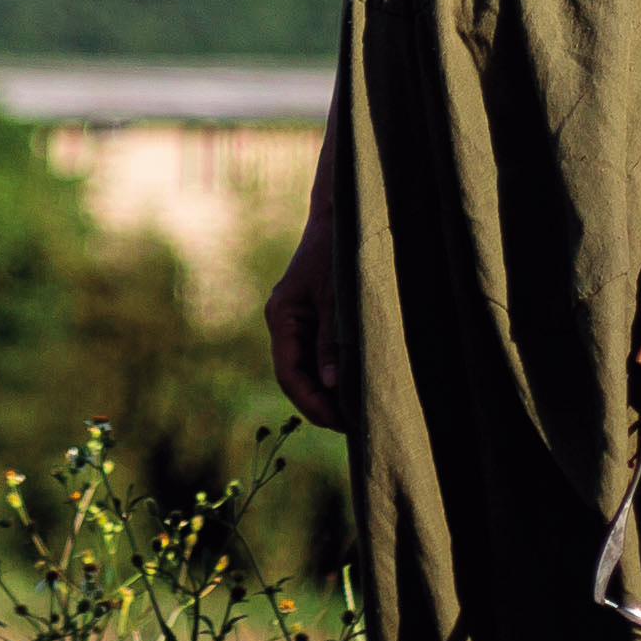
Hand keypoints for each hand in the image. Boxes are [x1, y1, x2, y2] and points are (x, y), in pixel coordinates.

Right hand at [264, 216, 355, 433]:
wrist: (342, 215)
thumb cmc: (339, 252)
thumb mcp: (338, 298)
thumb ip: (332, 342)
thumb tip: (332, 386)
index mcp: (282, 317)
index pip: (290, 374)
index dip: (313, 403)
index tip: (341, 422)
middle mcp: (284, 322)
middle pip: (296, 376)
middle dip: (322, 403)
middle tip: (354, 425)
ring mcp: (296, 320)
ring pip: (307, 368)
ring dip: (328, 391)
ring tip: (357, 412)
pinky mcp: (311, 317)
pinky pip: (317, 354)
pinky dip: (333, 373)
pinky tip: (354, 386)